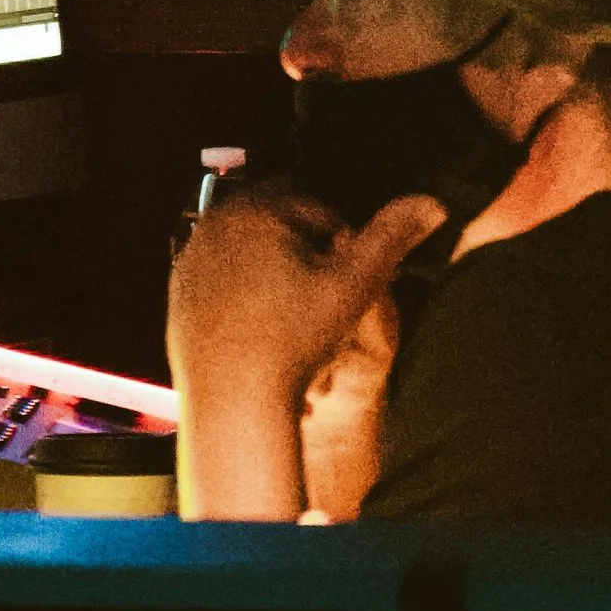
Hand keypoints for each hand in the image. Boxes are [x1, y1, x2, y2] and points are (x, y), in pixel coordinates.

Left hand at [168, 184, 447, 405]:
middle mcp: (212, 227)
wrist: (232, 407)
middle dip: (310, 269)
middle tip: (325, 315)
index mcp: (253, 208)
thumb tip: (431, 203)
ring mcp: (190, 265)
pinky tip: (268, 344)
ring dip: (283, 290)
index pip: (321, 214)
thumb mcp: (356, 284)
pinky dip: (250, 310)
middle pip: (285, 238)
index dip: (346, 251)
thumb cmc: (293, 341)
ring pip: (257, 266)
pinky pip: (228, 293)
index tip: (348, 289)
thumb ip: (392, 237)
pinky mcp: (179, 301)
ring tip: (300, 336)